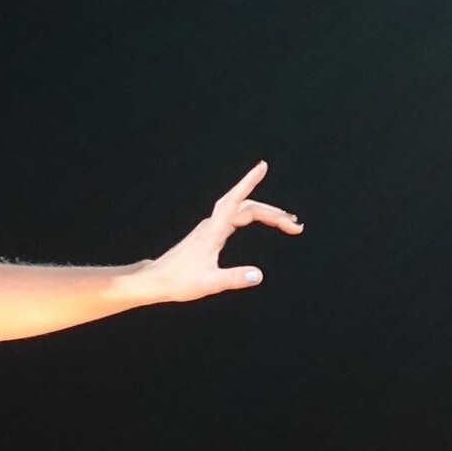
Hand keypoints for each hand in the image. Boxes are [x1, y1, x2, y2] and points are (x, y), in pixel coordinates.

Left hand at [142, 161, 301, 302]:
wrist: (156, 280)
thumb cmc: (177, 281)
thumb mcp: (208, 284)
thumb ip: (233, 279)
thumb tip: (258, 275)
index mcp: (212, 232)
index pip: (234, 201)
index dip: (248, 182)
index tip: (262, 166)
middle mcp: (212, 225)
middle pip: (247, 208)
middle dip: (273, 213)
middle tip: (295, 226)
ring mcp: (210, 228)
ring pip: (243, 211)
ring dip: (266, 214)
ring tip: (288, 224)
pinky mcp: (210, 233)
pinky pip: (237, 217)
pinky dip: (253, 216)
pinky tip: (263, 221)